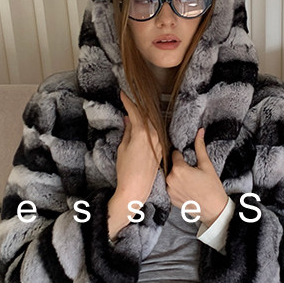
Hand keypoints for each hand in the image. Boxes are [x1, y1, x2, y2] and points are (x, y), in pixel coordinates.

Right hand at [114, 91, 161, 207]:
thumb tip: (129, 120)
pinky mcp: (161, 150)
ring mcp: (159, 143)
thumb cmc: (126, 170)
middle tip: (129, 100)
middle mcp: (154, 136)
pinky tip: (144, 125)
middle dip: (137, 107)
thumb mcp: (123, 148)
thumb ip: (127, 131)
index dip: (128, 101)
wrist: (136, 188)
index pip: (136, 112)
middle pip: (146, 116)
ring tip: (135, 110)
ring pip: (152, 124)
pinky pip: (156, 133)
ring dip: (144, 116)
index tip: (123, 94)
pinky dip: (149, 127)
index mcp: (143, 133)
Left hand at [165, 128, 227, 226]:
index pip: (175, 153)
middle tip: (192, 171)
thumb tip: (200, 131)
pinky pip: (170, 187)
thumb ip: (200, 147)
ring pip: (170, 176)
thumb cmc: (212, 187)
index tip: (190, 159)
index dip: (183, 155)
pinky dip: (176, 186)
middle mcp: (170, 179)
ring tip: (190, 181)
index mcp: (178, 169)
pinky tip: (187, 188)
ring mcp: (169, 190)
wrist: (214, 209)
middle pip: (172, 165)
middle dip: (180, 166)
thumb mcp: (206, 165)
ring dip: (177, 176)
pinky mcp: (170, 199)